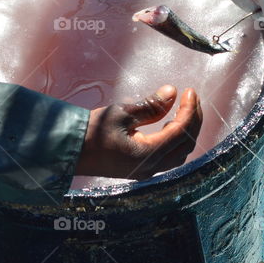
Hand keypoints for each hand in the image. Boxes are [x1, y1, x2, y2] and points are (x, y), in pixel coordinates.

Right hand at [76, 85, 201, 179]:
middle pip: (185, 144)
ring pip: (180, 152)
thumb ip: (150, 105)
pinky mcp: (142, 169)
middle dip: (193, 119)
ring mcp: (147, 171)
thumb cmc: (93, 131)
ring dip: (186, 130)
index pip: (181, 131)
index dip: (190, 110)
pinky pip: (169, 156)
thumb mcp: (122, 113)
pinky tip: (170, 124)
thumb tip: (173, 92)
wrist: (71, 151)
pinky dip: (176, 139)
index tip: (190, 91)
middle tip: (191, 98)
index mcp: (147, 154)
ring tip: (183, 109)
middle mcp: (151, 167)